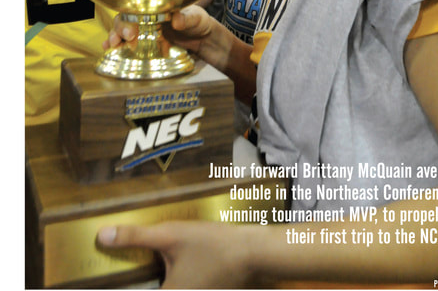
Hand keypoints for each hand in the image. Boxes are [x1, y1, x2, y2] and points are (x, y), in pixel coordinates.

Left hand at [96, 220, 253, 288]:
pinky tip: (171, 264)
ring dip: (154, 279)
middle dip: (141, 280)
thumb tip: (102, 236)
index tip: (101, 280)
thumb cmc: (212, 245)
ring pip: (165, 288)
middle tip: (125, 269)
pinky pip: (178, 288)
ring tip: (145, 266)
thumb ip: (135, 237)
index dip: (123, 284)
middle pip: (152, 289)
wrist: (252, 252)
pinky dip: (169, 280)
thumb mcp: (171, 235)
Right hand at [103, 5, 214, 57]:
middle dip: (119, 28)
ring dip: (114, 37)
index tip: (130, 29)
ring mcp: (144, 32)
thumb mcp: (196, 17)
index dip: (129, 16)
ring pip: (122, 31)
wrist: (204, 39)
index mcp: (156, 7)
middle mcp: (147, 18)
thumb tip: (176, 20)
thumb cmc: (199, 22)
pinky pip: (128, 44)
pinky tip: (109, 50)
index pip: (136, 7)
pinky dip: (117, 46)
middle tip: (122, 39)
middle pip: (125, 19)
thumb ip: (186, 18)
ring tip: (110, 45)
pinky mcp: (145, 45)